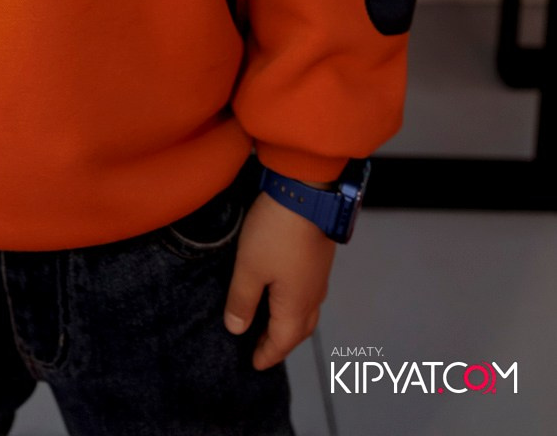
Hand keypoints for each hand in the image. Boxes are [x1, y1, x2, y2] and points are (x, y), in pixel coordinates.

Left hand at [223, 188, 337, 370]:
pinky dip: (296, 304)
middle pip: (298, 331)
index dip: (267, 354)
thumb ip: (242, 301)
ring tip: (270, 321)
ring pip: (307, 312)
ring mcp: (319, 276)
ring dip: (290, 323)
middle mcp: (313, 296)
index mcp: (296, 306)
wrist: (307, 193)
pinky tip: (284, 291)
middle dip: (280, 342)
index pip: (282, 342)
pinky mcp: (320, 259)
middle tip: (262, 346)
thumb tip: (237, 329)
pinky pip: (309, 294)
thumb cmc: (275, 233)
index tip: (254, 363)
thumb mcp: (249, 268)